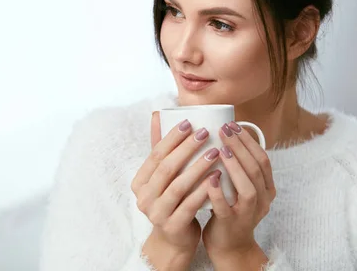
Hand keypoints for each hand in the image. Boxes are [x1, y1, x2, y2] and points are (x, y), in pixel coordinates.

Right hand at [131, 112, 221, 260]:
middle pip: (166, 168)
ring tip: (215, 152)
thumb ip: (160, 149)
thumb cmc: (171, 201)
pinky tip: (217, 177)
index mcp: (139, 182)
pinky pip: (190, 205)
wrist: (174, 241)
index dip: (171, 138)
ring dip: (198, 167)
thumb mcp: (163, 177)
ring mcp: (156, 214)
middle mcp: (144, 198)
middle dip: (186, 148)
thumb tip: (157, 115)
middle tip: (205, 133)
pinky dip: (204, 190)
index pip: (155, 155)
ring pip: (178, 185)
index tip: (189, 122)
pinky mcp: (172, 226)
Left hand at [202, 121, 275, 264]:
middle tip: (224, 129)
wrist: (229, 245)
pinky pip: (226, 208)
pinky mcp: (232, 224)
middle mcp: (262, 200)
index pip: (262, 159)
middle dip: (240, 147)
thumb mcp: (240, 186)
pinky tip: (209, 179)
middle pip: (256, 169)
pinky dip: (218, 193)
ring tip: (221, 149)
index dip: (248, 140)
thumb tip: (224, 132)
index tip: (233, 124)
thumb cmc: (230, 208)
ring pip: (248, 188)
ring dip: (235, 166)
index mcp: (266, 188)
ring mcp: (248, 213)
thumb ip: (238, 165)